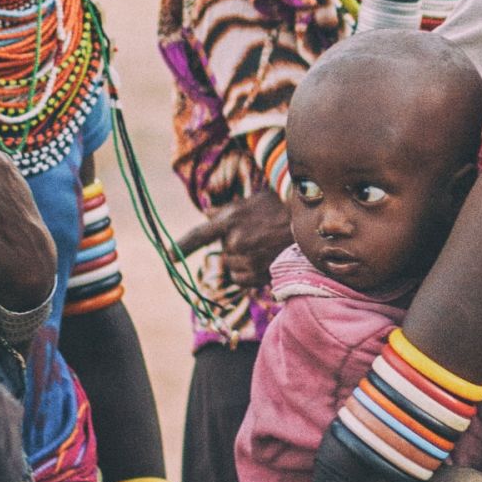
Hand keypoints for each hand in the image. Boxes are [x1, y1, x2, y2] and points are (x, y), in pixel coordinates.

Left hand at [173, 189, 291, 288]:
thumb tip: (207, 213)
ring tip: (264, 248)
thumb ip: (227, 210)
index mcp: (231, 220)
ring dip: (243, 262)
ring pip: (233, 269)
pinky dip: (251, 274)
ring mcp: (248, 259)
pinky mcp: (260, 274)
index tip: (169, 256)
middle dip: (235, 248)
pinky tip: (266, 260)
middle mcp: (236, 241)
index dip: (182, 246)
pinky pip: (243, 280)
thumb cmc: (283, 207)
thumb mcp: (252, 202)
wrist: (312, 223)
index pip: (199, 235)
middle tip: (257, 237)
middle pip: (223, 254)